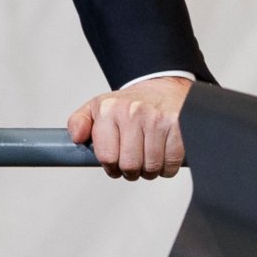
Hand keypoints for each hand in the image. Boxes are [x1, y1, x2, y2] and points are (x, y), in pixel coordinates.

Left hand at [67, 76, 192, 178]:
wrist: (163, 86)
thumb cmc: (130, 103)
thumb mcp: (98, 107)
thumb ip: (79, 122)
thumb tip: (76, 137)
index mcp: (109, 108)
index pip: (106, 157)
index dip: (111, 167)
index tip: (115, 163)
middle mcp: (133, 111)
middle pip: (130, 166)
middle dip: (131, 171)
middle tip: (134, 162)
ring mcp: (158, 119)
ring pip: (151, 168)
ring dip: (150, 170)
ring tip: (149, 157)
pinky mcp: (179, 126)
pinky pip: (171, 163)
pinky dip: (168, 167)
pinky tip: (164, 155)